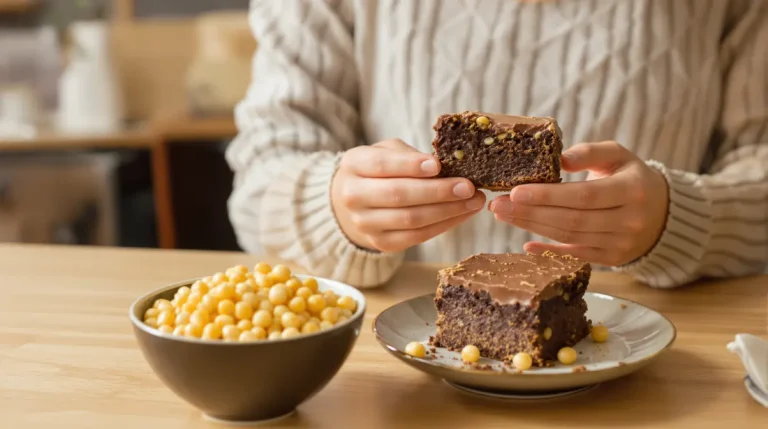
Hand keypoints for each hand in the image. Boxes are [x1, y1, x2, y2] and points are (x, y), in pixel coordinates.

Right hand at [331, 139, 485, 252]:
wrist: (356, 202)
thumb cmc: (380, 170)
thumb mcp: (387, 152)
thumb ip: (410, 156)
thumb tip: (448, 165)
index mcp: (353, 166)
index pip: (382, 165)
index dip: (410, 165)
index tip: (438, 164)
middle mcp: (353, 196)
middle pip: (398, 195)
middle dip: (437, 191)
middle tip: (468, 186)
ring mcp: (365, 224)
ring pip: (411, 219)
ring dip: (447, 210)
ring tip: (473, 201)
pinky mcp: (381, 243)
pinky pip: (417, 236)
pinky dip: (444, 225)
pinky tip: (462, 214)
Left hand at [489, 141, 669, 265]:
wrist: (662, 213)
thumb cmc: (631, 177)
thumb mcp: (618, 156)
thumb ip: (590, 152)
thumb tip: (559, 159)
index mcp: (632, 190)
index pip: (584, 195)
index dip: (548, 196)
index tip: (515, 191)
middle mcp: (629, 220)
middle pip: (572, 219)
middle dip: (530, 212)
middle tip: (497, 205)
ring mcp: (621, 243)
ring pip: (570, 237)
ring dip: (532, 227)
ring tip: (504, 215)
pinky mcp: (612, 258)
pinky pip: (575, 254)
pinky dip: (549, 250)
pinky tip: (526, 242)